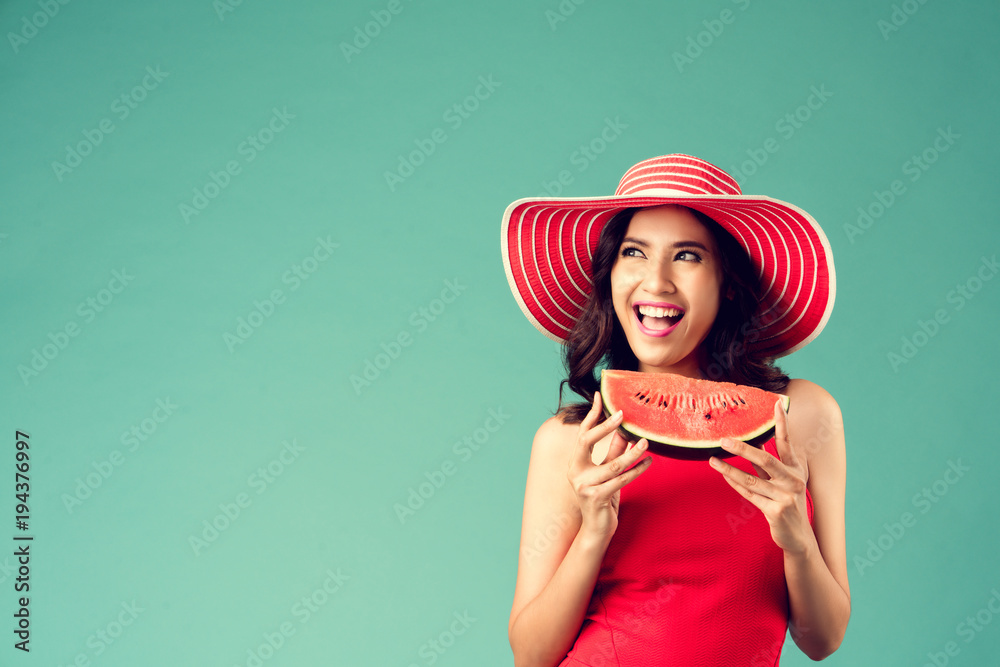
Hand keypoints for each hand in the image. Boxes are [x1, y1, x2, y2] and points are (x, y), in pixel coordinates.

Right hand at [567, 392, 651, 542]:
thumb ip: (613, 452)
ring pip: (613, 463)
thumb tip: (625, 430)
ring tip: (646, 442)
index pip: (582, 433)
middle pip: (586, 440)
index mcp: (575, 463)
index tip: (600, 396)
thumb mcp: (608, 472)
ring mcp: (583, 485)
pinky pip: (621, 480)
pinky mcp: (596, 497)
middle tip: (622, 414)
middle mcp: (575, 471)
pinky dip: (637, 470)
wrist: (597, 530)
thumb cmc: (604, 498)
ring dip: (632, 452)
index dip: (591, 414)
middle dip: (605, 426)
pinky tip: (648, 462)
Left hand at [709, 399, 813, 555]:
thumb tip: (755, 440)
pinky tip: (723, 475)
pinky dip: (735, 484)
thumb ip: (771, 462)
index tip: (775, 404)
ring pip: (751, 480)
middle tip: (724, 439)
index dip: (781, 424)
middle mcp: (793, 481)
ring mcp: (785, 497)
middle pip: (766, 460)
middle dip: (743, 449)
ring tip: (712, 459)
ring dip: (729, 469)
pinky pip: (749, 494)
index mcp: (796, 469)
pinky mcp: (776, 511)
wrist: (798, 537)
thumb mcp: (784, 480)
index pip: (787, 443)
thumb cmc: (786, 502)